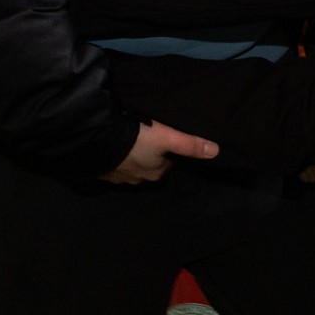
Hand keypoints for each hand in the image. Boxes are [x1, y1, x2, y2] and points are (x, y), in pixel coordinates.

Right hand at [103, 119, 217, 184]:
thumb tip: (216, 151)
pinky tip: (112, 146)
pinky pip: (112, 165)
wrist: (98, 142)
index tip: (163, 136)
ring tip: (129, 139)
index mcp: (155, 173)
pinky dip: (114, 157)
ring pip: (130, 166)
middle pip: (149, 165)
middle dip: (148, 154)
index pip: (167, 162)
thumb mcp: (167, 137)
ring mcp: (118, 177)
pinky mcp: (102, 171)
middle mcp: (138, 179)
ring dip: (130, 156)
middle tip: (145, 135)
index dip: (167, 150)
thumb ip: (190, 145)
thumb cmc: (137, 140)